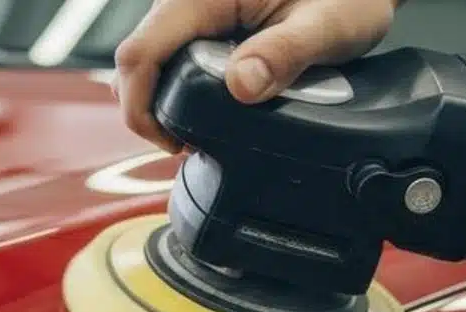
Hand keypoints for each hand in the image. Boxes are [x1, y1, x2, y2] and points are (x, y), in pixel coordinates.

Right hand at [111, 0, 399, 152]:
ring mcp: (193, 9)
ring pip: (153, 59)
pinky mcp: (202, 21)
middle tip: (189, 144)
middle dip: (151, 108)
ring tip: (201, 131)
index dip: (141, 104)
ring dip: (166, 98)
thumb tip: (241, 86)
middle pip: (138, 59)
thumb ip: (285, 54)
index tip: (171, 142)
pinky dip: (183, 86)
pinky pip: (175, 55)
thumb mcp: (327, 25)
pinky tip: (209, 107)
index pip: (142, 49)